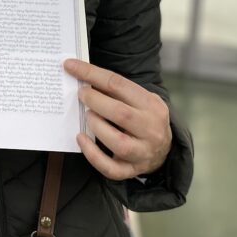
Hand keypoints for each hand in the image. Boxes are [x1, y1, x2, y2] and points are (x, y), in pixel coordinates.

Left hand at [64, 58, 171, 179]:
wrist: (165, 149)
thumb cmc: (144, 118)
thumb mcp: (140, 99)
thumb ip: (117, 90)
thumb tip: (82, 76)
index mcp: (152, 106)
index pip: (119, 84)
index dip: (91, 73)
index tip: (71, 66)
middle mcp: (151, 130)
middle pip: (121, 114)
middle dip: (95, 101)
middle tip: (81, 94)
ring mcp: (143, 153)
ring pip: (118, 143)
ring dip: (97, 127)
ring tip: (87, 116)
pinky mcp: (132, 170)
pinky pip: (110, 168)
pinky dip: (92, 155)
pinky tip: (81, 138)